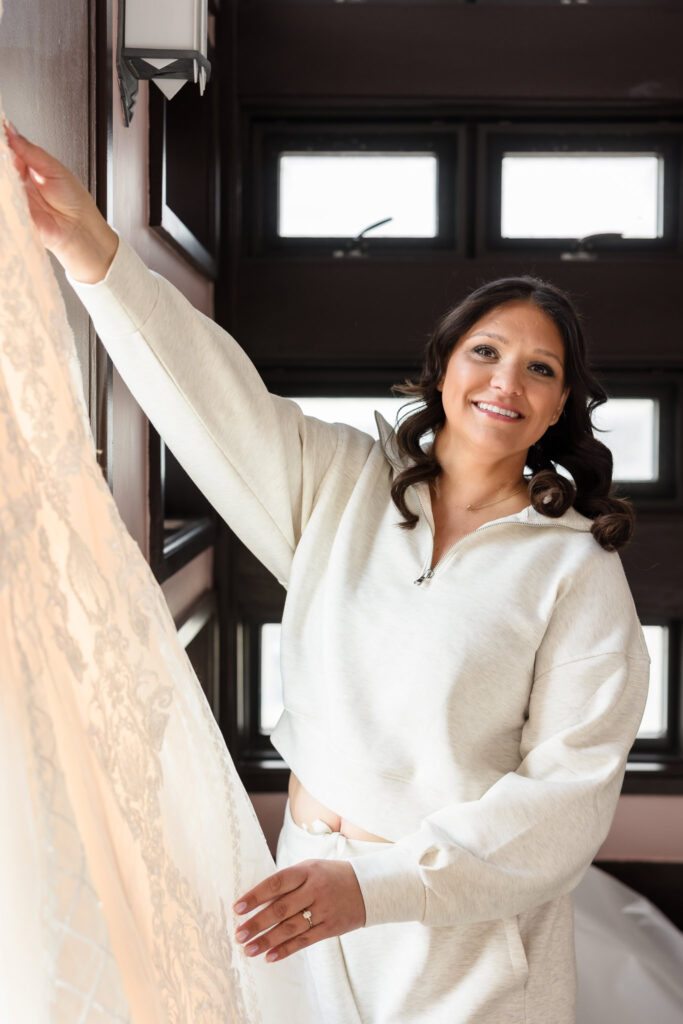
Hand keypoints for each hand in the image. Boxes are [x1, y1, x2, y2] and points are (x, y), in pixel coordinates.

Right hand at [2, 120, 117, 282]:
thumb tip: (11, 131)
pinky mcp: (11, 213)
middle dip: (2, 156)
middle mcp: (19, 181)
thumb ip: (30, 151)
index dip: (3, 140)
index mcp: (29, 166)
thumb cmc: (75, 202)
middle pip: (2, 164)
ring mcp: (14, 197)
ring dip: (2, 174)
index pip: (9, 149)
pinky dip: (4, 195)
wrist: (81, 230)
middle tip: (4, 151)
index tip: (1, 132)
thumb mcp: (54, 168)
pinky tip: (8, 189)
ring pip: (1, 182)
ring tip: (9, 172)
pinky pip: (2, 203)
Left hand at [233, 858, 365, 962]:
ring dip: (267, 940)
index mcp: (307, 871)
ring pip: (290, 928)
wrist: (368, 886)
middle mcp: (315, 890)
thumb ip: (288, 883)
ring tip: (249, 949)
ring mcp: (324, 910)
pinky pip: (305, 941)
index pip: (276, 883)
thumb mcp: (311, 869)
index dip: (256, 896)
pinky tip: (270, 956)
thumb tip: (257, 900)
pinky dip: (286, 950)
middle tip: (239, 935)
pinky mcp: (331, 928)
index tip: (238, 908)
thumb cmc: (330, 876)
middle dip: (257, 923)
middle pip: (281, 909)